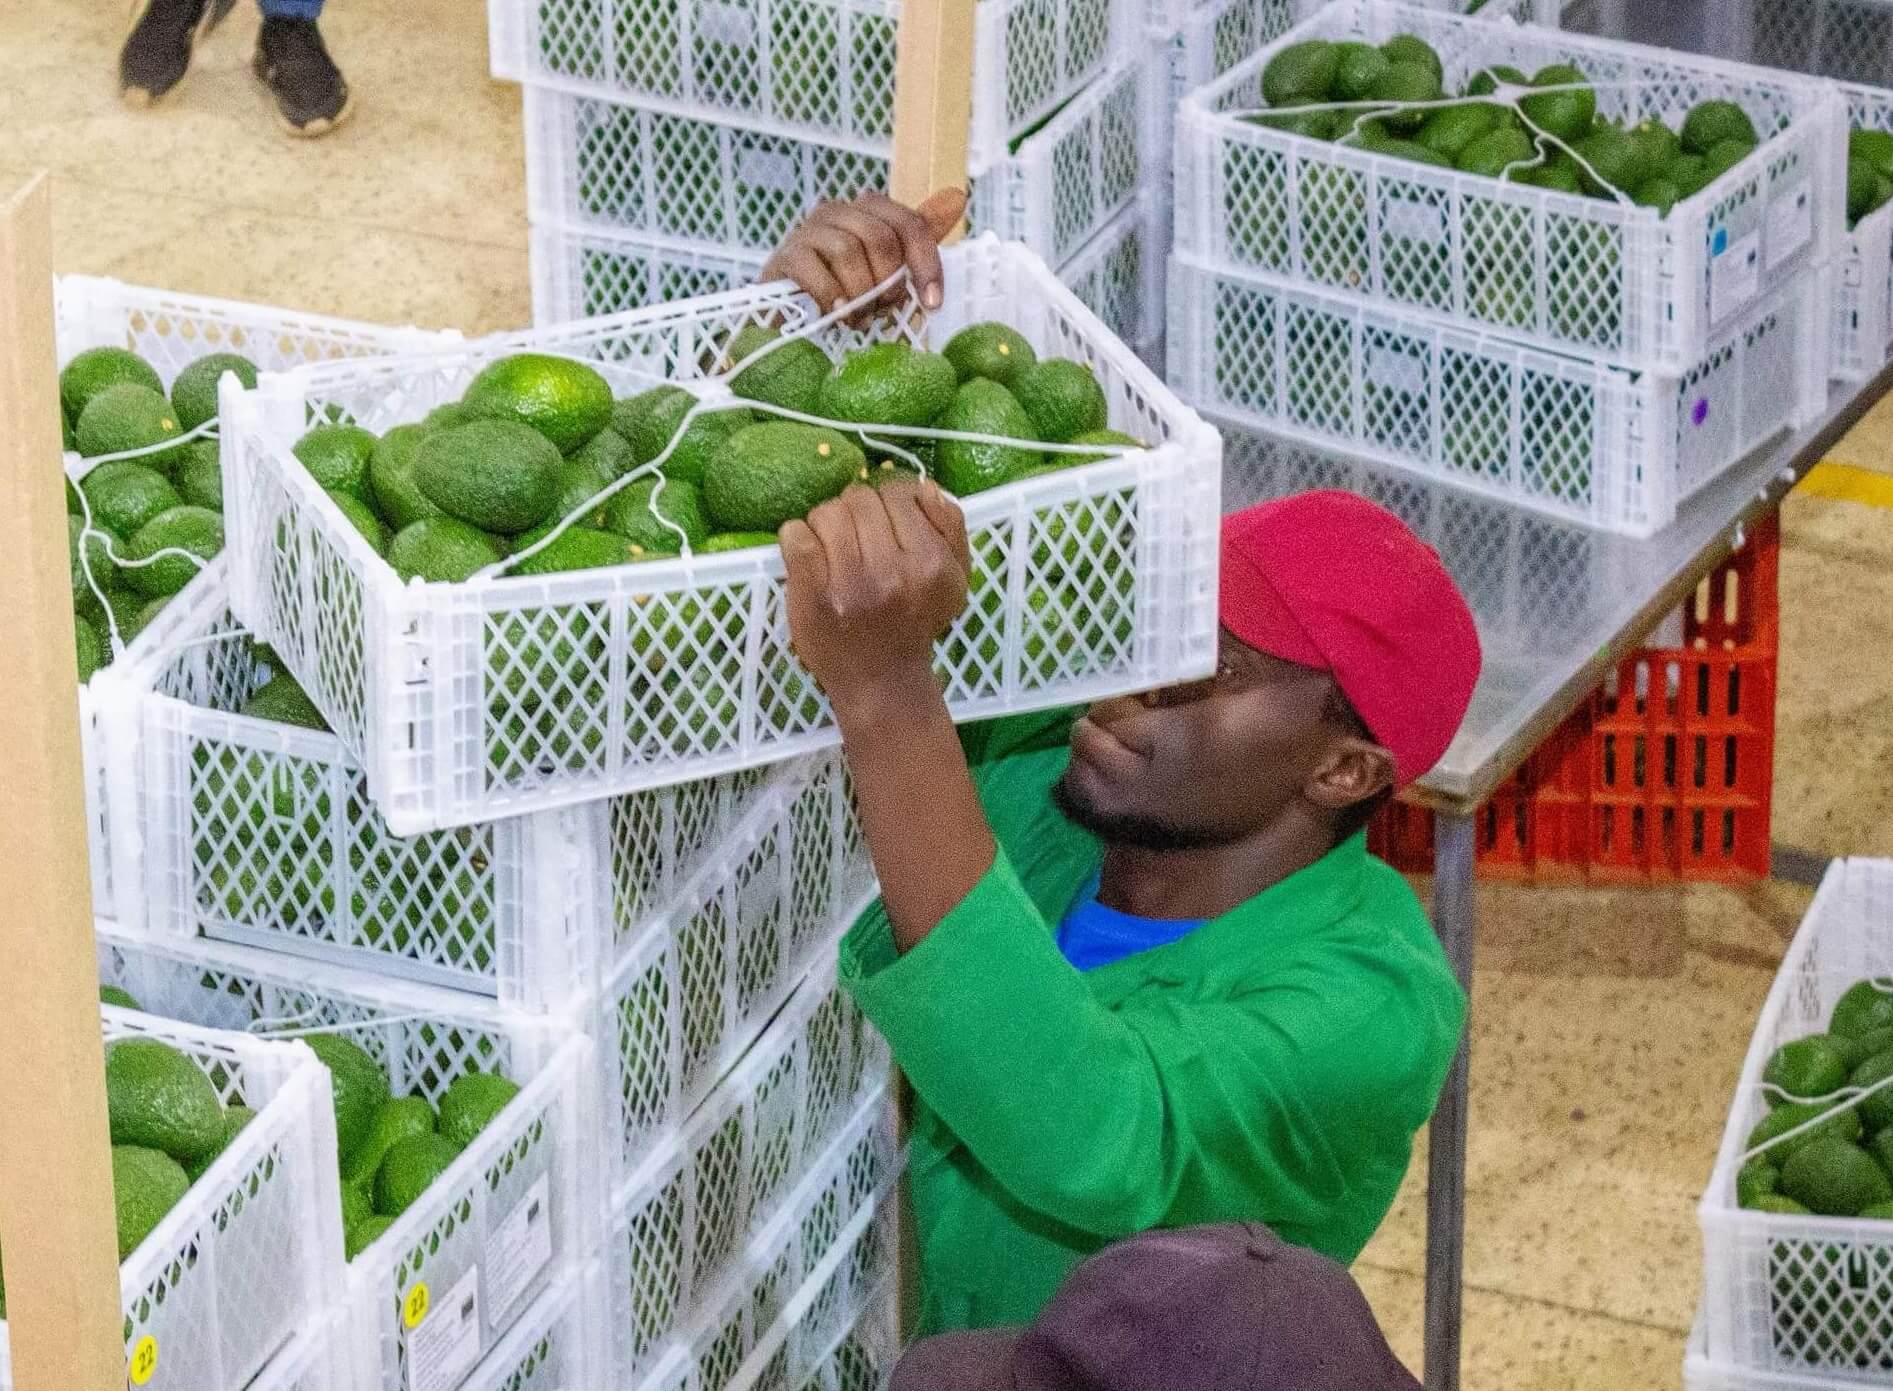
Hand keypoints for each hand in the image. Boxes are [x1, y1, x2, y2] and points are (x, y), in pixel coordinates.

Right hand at [761, 189, 967, 320]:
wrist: (789, 310)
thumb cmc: (843, 286)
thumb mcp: (886, 265)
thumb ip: (916, 237)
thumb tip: (958, 197)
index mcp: (868, 210)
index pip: (910, 224)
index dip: (926, 265)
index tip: (932, 304)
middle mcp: (838, 210)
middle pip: (880, 238)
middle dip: (888, 283)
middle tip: (881, 310)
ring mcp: (808, 230)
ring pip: (848, 251)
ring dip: (859, 294)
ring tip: (856, 317)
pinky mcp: (786, 255)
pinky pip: (816, 271)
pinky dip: (831, 297)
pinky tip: (835, 313)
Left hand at [780, 479, 971, 718]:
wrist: (882, 683)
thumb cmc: (917, 623)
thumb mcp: (956, 578)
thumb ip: (950, 527)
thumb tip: (924, 486)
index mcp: (930, 563)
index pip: (899, 492)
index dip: (888, 499)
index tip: (884, 521)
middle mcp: (892, 571)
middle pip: (859, 498)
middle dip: (855, 511)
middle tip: (857, 539)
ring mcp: (848, 583)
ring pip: (826, 512)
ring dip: (826, 524)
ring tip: (834, 549)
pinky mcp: (811, 594)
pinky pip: (794, 534)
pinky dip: (797, 537)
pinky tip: (810, 557)